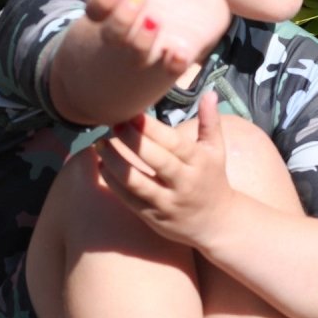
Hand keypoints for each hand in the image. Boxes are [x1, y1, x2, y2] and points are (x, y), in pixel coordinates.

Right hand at [85, 0, 229, 75]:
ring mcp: (155, 45)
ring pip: (139, 55)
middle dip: (121, 20)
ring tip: (154, 21)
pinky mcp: (180, 54)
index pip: (97, 11)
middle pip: (113, 36)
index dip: (102, 3)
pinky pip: (173, 68)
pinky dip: (174, 63)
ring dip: (143, 40)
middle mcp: (130, 29)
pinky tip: (179, 53)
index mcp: (117, 4)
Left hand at [95, 92, 233, 247]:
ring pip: (137, 182)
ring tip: (100, 145)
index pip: (173, 143)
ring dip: (115, 162)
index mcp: (199, 162)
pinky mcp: (154, 217)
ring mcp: (168, 202)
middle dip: (132, 141)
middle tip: (113, 124)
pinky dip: (113, 183)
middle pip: (155, 160)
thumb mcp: (217, 151)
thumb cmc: (213, 180)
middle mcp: (184, 183)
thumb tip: (208, 93)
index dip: (151, 129)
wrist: (217, 224)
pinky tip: (103, 166)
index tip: (132, 114)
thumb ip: (210, 122)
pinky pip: (129, 199)